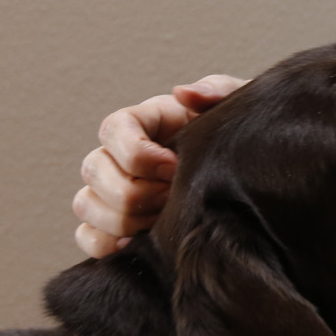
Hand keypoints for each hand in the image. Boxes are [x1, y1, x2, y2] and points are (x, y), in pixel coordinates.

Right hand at [72, 75, 245, 257]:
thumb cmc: (237, 141)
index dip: (137, 153)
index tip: (174, 166)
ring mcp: (111, 191)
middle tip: (172, 198)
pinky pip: (88, 237)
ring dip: (122, 218)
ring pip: (85, 203)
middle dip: (133, 191)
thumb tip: (183, 93)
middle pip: (93, 169)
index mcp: (144, 122)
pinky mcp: (113, 226)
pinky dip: (105, 244)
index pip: (112, 129)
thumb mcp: (238, 107)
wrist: (250, 181)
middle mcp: (119, 156)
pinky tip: (140, 243)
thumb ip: (217, 91)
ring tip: (163, 221)